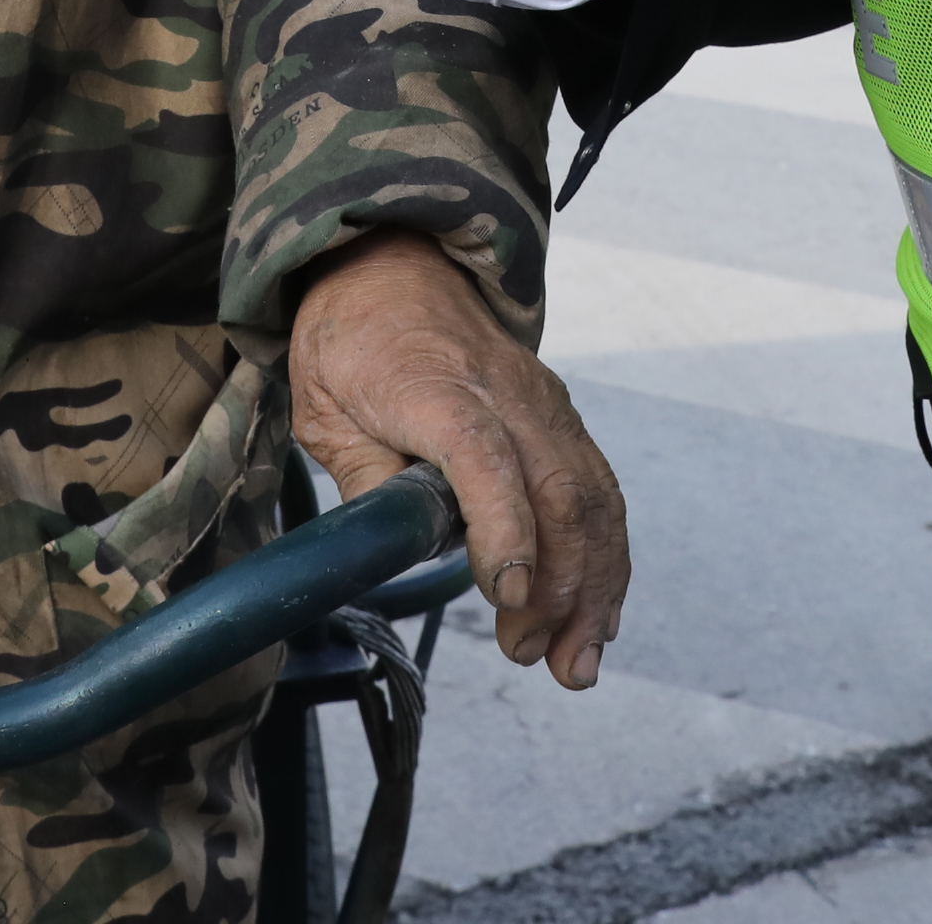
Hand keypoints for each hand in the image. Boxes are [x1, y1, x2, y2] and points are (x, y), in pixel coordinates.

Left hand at [288, 230, 628, 690]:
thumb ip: (364, 478)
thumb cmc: (352, 341)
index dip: (504, 527)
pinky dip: (608, 558)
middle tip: (532, 657)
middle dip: (560, 585)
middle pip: (557, 490)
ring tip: (576, 664)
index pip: (484, 457)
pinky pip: (601, 491)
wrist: (397, 266)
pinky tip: (598, 616)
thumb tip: (398, 550)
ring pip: (593, 498)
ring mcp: (545, 406)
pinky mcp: (562, 420)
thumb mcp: (323, 408)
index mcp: (435, 387)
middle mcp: (507, 396)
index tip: (509, 596)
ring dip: (596, 586)